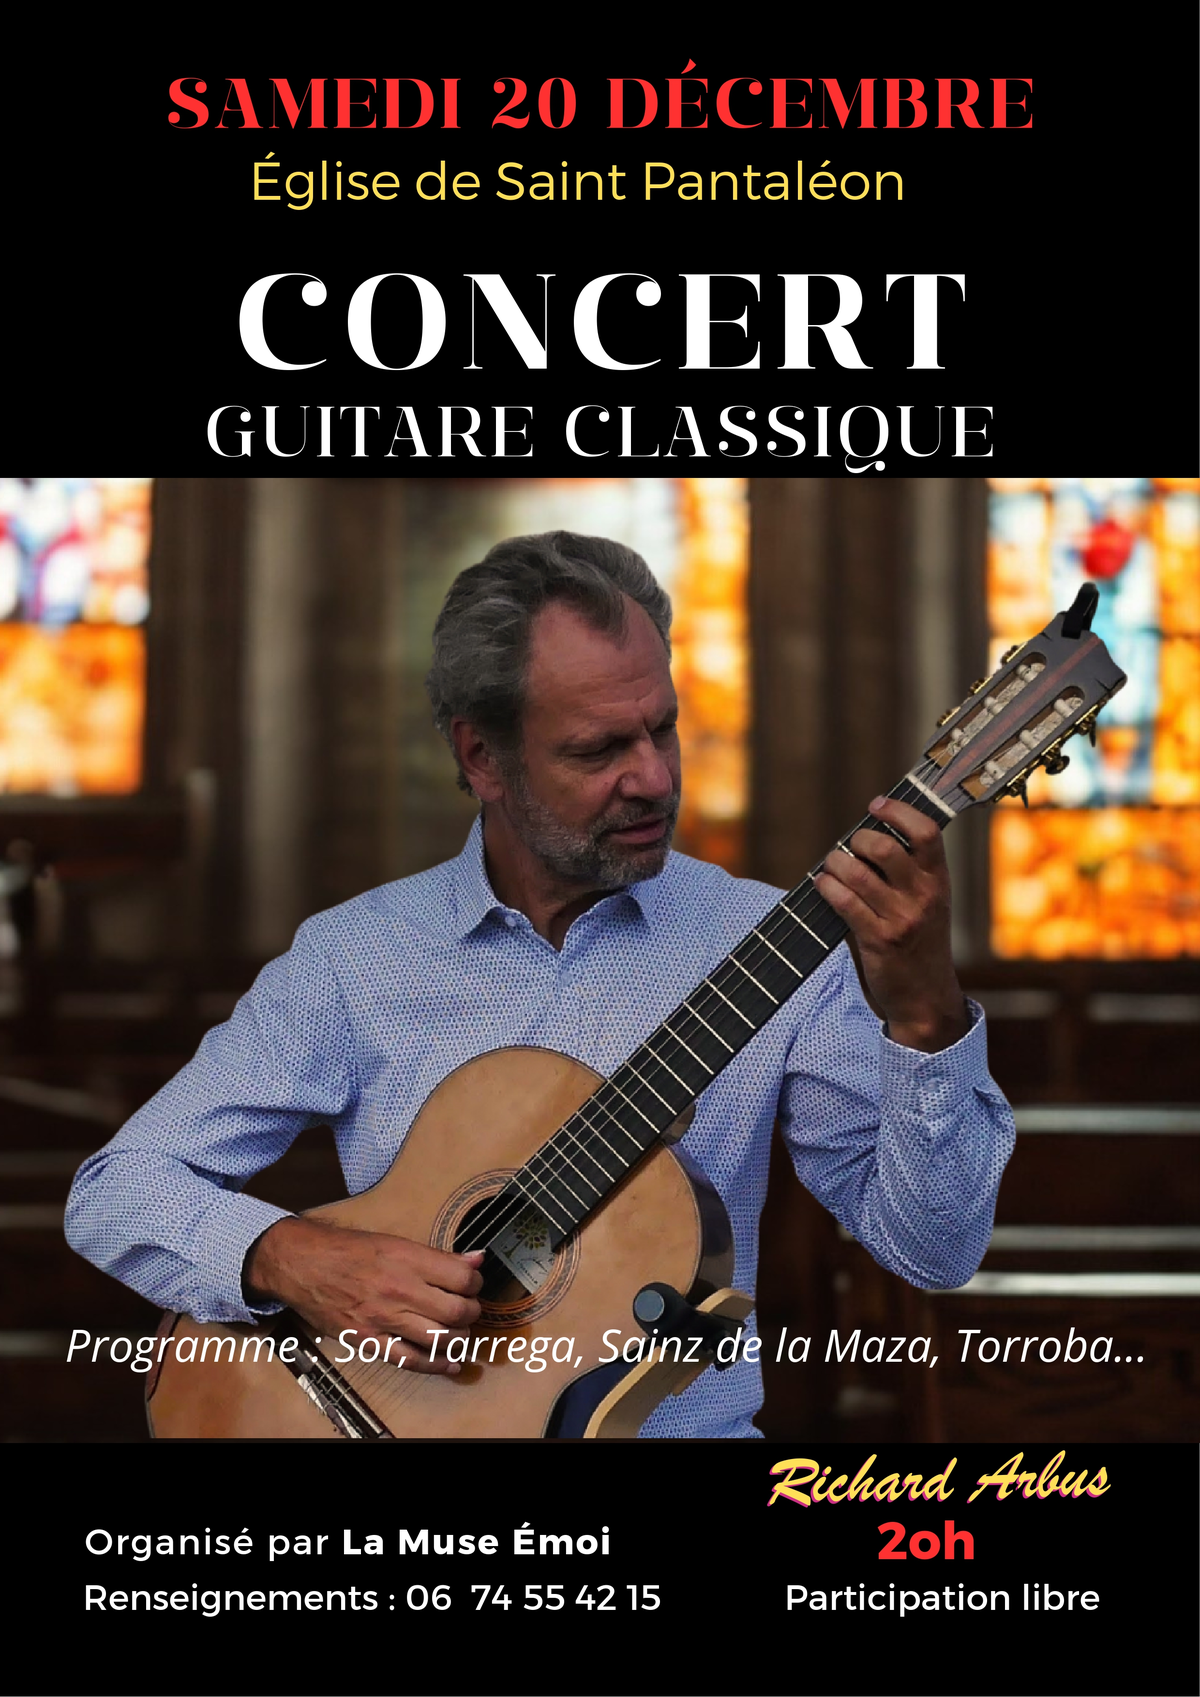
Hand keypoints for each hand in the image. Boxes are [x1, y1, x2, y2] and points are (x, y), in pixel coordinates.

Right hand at [244, 1215, 483, 1373]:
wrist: (303, 1264)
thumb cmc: (347, 1249)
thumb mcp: (395, 1241)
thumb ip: (437, 1256)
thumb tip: (476, 1259)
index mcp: (408, 1260)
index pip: (462, 1278)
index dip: (475, 1283)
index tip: (473, 1284)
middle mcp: (399, 1290)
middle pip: (456, 1311)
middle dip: (471, 1312)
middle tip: (468, 1309)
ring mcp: (383, 1319)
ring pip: (439, 1338)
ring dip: (458, 1338)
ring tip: (459, 1331)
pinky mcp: (368, 1341)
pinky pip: (408, 1361)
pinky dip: (435, 1365)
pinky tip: (450, 1364)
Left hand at [814, 796, 968, 1052]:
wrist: (925, 997)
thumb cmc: (920, 943)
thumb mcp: (929, 903)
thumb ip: (909, 872)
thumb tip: (867, 834)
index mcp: (939, 881)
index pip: (927, 832)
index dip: (898, 811)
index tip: (877, 804)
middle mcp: (924, 896)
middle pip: (885, 848)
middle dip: (858, 839)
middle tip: (850, 847)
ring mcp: (902, 919)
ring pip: (857, 873)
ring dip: (835, 863)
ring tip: (831, 867)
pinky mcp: (878, 940)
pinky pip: (844, 902)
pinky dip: (827, 887)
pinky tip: (822, 885)